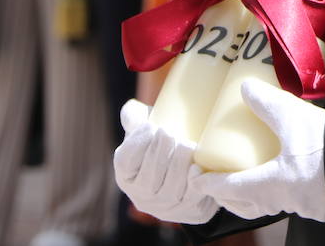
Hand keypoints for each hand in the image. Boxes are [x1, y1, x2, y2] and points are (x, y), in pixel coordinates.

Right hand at [114, 99, 218, 224]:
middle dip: (161, 153)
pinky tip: (198, 167)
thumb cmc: (162, 140)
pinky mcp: (191, 213)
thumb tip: (132, 111)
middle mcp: (142, 197)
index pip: (127, 161)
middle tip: (171, 133)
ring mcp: (166, 208)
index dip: (139, 144)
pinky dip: (196, 182)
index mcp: (126, 174)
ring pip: (171, 189)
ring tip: (187, 144)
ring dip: (180, 164)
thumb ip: (134, 116)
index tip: (151, 126)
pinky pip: (194, 200)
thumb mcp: (144, 126)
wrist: (189, 166)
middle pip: (150, 177)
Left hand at [195, 79, 324, 221]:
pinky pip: (292, 202)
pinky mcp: (322, 203)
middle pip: (246, 205)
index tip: (195, 177)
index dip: (207, 183)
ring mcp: (304, 205)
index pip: (228, 188)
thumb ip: (266, 102)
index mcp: (269, 184)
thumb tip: (243, 88)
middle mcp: (284, 200)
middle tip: (216, 181)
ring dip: (254, 196)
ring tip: (248, 180)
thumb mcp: (292, 118)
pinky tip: (286, 178)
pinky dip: (279, 193)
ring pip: (270, 205)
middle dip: (227, 195)